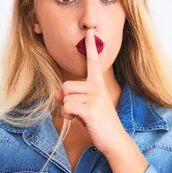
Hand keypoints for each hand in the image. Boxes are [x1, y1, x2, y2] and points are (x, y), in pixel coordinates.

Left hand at [54, 28, 127, 154]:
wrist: (114, 141)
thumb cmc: (99, 125)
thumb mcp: (84, 109)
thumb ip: (72, 98)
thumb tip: (57, 93)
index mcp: (98, 85)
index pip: (93, 62)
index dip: (91, 47)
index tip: (90, 32)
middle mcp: (98, 87)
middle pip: (66, 84)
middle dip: (67, 100)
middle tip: (79, 112)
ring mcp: (96, 97)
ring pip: (66, 97)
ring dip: (68, 110)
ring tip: (82, 117)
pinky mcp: (91, 108)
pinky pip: (67, 106)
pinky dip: (69, 116)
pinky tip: (79, 121)